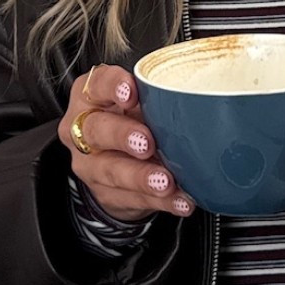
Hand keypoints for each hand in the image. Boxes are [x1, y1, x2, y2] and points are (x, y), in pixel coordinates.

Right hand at [57, 65, 195, 222]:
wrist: (120, 165)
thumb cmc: (134, 120)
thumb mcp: (141, 102)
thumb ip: (158, 97)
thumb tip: (200, 98)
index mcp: (91, 97)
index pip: (96, 84)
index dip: (112, 86)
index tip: (131, 92)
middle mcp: (83, 130)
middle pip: (96, 130)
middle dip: (123, 136)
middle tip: (147, 143)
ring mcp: (91, 165)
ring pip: (111, 171)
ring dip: (141, 177)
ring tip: (166, 181)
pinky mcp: (106, 195)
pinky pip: (132, 199)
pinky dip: (160, 201)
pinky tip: (180, 199)